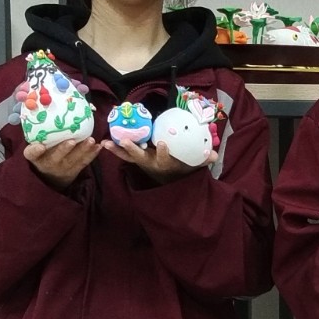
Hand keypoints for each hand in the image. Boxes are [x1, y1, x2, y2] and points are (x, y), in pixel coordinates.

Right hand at [24, 138, 97, 189]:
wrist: (52, 176)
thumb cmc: (43, 155)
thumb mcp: (36, 150)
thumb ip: (38, 137)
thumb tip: (47, 113)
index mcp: (37, 157)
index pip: (32, 154)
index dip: (35, 151)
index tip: (40, 146)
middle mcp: (49, 163)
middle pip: (55, 157)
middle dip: (64, 149)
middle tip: (72, 141)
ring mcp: (64, 168)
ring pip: (73, 159)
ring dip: (83, 150)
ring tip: (91, 141)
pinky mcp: (75, 170)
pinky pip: (84, 162)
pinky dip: (92, 154)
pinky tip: (98, 146)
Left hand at [101, 138, 217, 182]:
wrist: (170, 177)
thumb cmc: (182, 166)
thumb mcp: (193, 164)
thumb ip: (203, 159)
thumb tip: (215, 155)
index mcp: (165, 163)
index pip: (164, 159)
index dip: (163, 152)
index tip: (162, 143)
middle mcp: (151, 163)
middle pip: (141, 158)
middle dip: (133, 150)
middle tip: (126, 141)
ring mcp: (141, 161)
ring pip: (128, 157)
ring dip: (117, 150)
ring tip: (106, 143)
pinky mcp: (135, 158)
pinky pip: (123, 154)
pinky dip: (114, 149)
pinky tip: (103, 143)